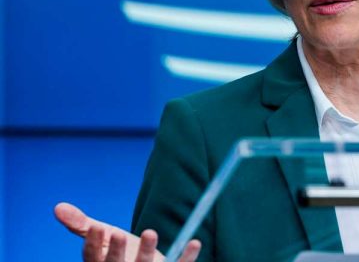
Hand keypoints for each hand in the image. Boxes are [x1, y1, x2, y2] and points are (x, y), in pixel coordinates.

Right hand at [54, 202, 200, 261]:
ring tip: (150, 232)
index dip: (94, 245)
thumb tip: (57, 207)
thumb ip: (82, 225)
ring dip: (146, 252)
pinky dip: (186, 257)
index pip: (94, 258)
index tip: (98, 228)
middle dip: (116, 252)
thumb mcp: (101, 237)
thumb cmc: (119, 252)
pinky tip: (195, 242)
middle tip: (117, 232)